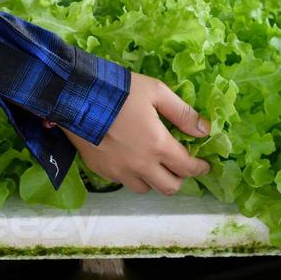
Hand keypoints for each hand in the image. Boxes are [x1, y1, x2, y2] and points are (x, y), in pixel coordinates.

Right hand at [61, 72, 212, 194]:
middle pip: (168, 187)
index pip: (186, 167)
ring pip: (145, 188)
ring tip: (153, 163)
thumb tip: (204, 131)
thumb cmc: (120, 91)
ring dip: (154, 179)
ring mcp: (119, 171)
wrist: (76, 96)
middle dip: (180, 178)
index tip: (204, 165)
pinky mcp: (101, 171)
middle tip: (180, 165)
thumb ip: (182, 113)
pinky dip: (132, 175)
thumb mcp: (156, 92)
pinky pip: (123, 181)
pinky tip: (129, 158)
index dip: (199, 168)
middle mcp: (140, 166)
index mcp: (158, 145)